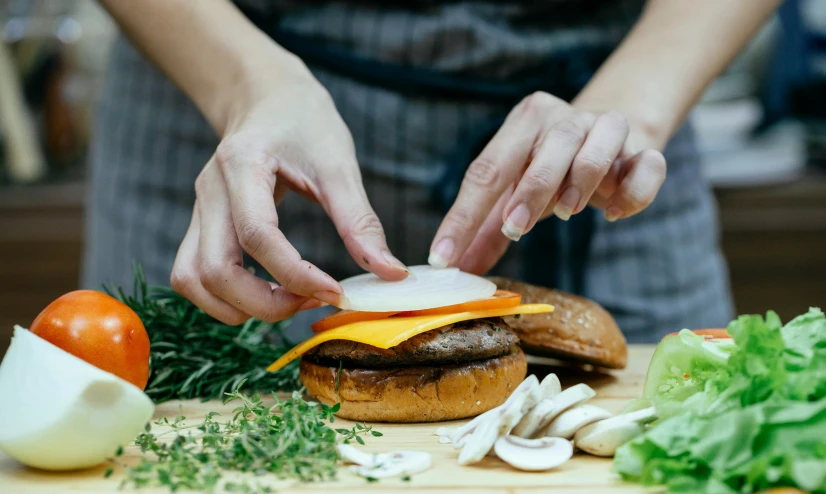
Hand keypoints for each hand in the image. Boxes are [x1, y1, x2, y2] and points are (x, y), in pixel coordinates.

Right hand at [170, 63, 407, 324]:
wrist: (266, 96)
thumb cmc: (303, 121)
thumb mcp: (338, 163)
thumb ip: (360, 222)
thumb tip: (392, 274)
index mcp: (242, 165)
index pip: (257, 235)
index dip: (296, 274)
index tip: (335, 292)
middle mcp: (209, 191)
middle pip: (214, 270)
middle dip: (265, 304)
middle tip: (313, 302)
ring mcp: (199, 210)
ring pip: (193, 280)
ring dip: (239, 307)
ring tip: (290, 302)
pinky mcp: (200, 225)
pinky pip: (194, 276)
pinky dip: (225, 298)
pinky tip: (267, 294)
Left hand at [429, 91, 666, 274]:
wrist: (608, 137)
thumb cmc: (549, 169)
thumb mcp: (512, 192)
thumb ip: (485, 229)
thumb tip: (455, 269)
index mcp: (524, 123)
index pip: (487, 169)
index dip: (463, 216)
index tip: (445, 258)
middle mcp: (565, 118)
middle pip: (548, 150)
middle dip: (529, 193)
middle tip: (514, 229)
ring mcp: (607, 129)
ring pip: (597, 150)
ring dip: (580, 184)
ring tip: (566, 214)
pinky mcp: (643, 149)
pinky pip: (647, 166)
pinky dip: (631, 194)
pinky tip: (611, 214)